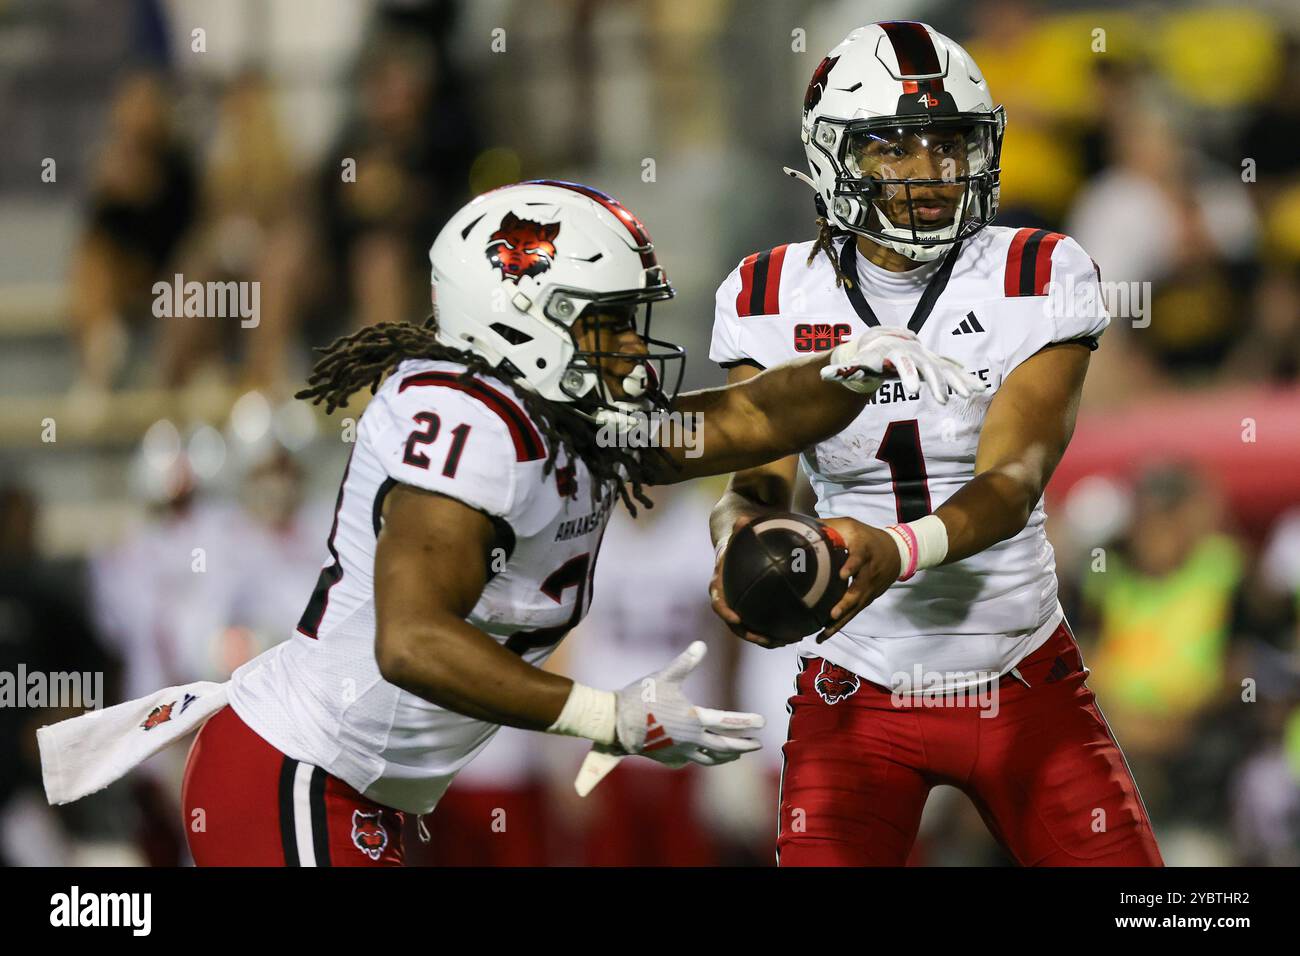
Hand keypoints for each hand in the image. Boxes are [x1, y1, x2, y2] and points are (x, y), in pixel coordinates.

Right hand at [574, 642, 764, 794]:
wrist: (614, 724)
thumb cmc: (640, 697)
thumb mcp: (663, 676)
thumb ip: (684, 662)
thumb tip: (701, 644)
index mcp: (694, 719)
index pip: (727, 722)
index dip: (746, 722)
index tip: (762, 722)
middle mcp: (691, 740)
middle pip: (724, 746)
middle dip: (743, 745)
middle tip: (757, 744)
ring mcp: (680, 752)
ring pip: (710, 758)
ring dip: (726, 756)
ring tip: (737, 755)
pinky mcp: (669, 758)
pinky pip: (692, 761)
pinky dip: (704, 759)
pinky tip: (705, 757)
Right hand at [709, 517, 802, 648]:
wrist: (738, 552)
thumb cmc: (738, 543)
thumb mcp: (739, 535)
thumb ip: (741, 528)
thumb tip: (743, 519)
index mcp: (720, 585)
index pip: (718, 602)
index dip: (725, 612)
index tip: (737, 619)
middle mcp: (727, 601)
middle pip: (735, 625)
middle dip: (750, 634)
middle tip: (766, 639)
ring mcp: (739, 609)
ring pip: (749, 630)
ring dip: (765, 639)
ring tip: (784, 641)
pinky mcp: (751, 612)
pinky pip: (761, 626)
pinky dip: (774, 633)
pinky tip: (793, 634)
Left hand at [816, 518, 901, 641]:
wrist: (898, 552)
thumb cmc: (867, 538)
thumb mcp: (851, 526)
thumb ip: (830, 527)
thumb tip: (803, 528)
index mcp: (863, 551)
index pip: (859, 558)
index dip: (852, 565)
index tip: (843, 573)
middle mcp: (868, 573)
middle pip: (858, 590)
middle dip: (846, 603)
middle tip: (832, 614)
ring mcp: (869, 589)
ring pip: (855, 607)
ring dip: (839, 621)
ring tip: (822, 634)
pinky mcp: (867, 599)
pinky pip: (853, 613)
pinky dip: (839, 624)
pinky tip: (823, 635)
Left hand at [821, 327, 978, 403]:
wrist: (886, 341)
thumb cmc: (868, 356)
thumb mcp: (856, 362)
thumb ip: (842, 370)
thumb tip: (823, 375)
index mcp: (896, 355)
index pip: (902, 365)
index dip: (907, 377)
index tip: (910, 392)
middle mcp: (915, 355)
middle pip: (926, 368)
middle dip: (935, 383)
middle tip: (942, 401)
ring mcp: (927, 359)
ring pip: (944, 370)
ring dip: (956, 382)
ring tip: (970, 394)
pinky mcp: (936, 366)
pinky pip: (952, 373)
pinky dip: (965, 380)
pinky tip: (980, 389)